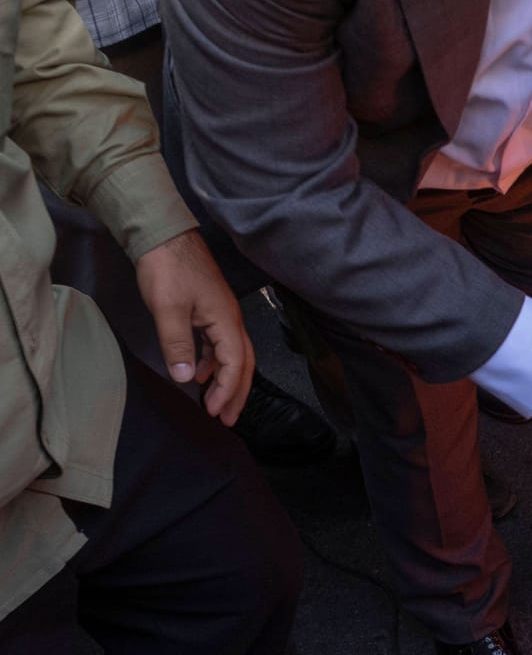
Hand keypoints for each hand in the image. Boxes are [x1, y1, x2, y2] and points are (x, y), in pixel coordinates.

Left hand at [133, 230, 253, 424]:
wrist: (165, 235)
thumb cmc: (168, 269)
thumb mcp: (169, 308)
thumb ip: (177, 344)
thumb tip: (184, 378)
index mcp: (226, 321)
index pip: (236, 364)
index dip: (226, 391)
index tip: (213, 412)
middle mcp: (230, 319)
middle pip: (243, 363)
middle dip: (236, 392)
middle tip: (228, 418)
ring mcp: (221, 314)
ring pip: (233, 354)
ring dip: (226, 379)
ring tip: (214, 401)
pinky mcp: (210, 309)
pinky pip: (219, 344)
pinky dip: (213, 362)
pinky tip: (198, 371)